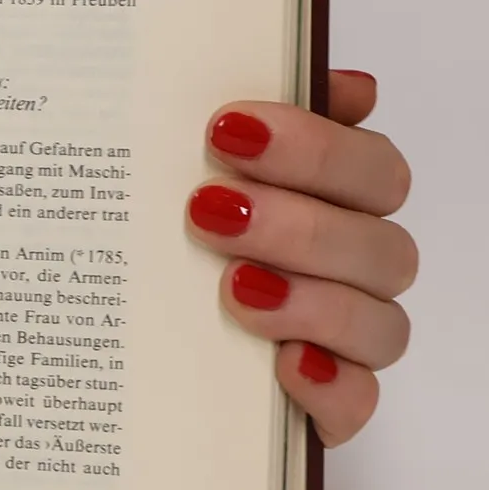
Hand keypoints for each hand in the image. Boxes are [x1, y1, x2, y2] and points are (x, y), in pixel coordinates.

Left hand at [188, 72, 414, 444]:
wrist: (107, 343)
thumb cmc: (154, 237)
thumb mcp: (163, 170)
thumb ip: (236, 123)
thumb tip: (323, 82)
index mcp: (331, 199)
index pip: (370, 165)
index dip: (314, 145)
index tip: (227, 129)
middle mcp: (350, 267)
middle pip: (382, 242)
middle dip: (298, 222)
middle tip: (206, 209)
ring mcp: (343, 341)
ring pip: (381, 323)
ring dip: (311, 301)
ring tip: (232, 288)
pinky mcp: (326, 407)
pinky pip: (358, 402)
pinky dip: (328, 384)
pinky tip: (282, 365)